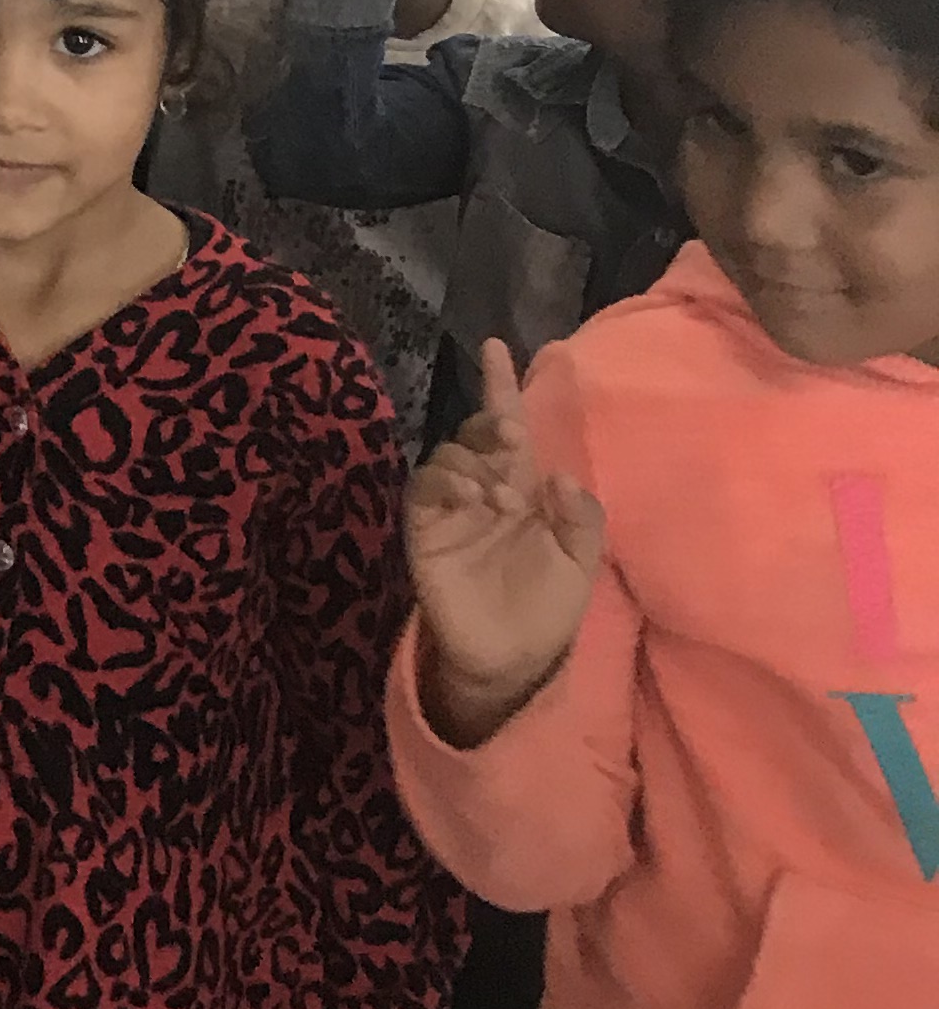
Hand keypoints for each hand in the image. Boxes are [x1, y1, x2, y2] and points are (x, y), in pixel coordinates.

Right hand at [406, 337, 608, 746]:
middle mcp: (484, 487)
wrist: (511, 660)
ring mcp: (451, 506)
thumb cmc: (547, 610)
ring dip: (476, 461)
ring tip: (501, 497)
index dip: (502, 388)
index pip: (510, 427)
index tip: (497, 348)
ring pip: (451, 453)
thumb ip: (581, 518)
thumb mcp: (582, 564)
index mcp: (522, 488)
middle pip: (477, 433)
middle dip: (492, 422)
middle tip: (512, 437)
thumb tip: (556, 476)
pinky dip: (448, 480)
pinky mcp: (425, 526)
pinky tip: (474, 498)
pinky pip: (426, 486)